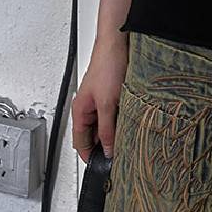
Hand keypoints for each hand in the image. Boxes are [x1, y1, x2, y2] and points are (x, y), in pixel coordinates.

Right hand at [70, 42, 126, 162]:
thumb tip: (108, 149)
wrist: (117, 43)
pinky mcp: (112, 95)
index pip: (80, 142)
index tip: (102, 168)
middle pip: (94, 135)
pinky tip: (131, 123)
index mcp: (80, 110)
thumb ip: (107, 129)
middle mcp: (88, 107)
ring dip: (114, 132)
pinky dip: (121, 121)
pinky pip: (114, 115)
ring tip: (127, 139)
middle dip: (104, 146)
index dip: (90, 157)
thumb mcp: (107, 103)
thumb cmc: (106, 65)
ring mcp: (100, 101)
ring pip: (105, 125)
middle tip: (119, 156)